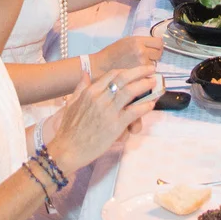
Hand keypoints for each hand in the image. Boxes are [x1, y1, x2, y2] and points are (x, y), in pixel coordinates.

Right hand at [42, 65, 160, 171]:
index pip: (112, 74)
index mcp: (90, 92)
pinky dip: (144, 106)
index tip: (135, 70)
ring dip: (144, 85)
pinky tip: (151, 104)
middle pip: (124, 78)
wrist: (67, 149)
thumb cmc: (68, 129)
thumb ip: (80, 87)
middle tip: (150, 70)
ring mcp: (108, 111)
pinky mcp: (115, 125)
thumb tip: (85, 73)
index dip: (126, 70)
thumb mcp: (71, 103)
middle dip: (140, 72)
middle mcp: (99, 98)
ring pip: (130, 91)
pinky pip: (134, 112)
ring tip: (153, 83)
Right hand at [92, 33, 163, 75]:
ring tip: (140, 65)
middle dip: (155, 55)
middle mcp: (141, 51)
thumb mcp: (126, 41)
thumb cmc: (112, 53)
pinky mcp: (140, 74)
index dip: (157, 45)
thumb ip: (140, 42)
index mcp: (137, 41)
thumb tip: (153, 44)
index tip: (155, 48)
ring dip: (150, 65)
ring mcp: (141, 64)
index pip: (159, 42)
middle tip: (148, 57)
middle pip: (159, 53)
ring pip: (155, 64)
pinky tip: (138, 72)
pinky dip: (146, 73)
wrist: (102, 66)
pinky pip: (149, 73)